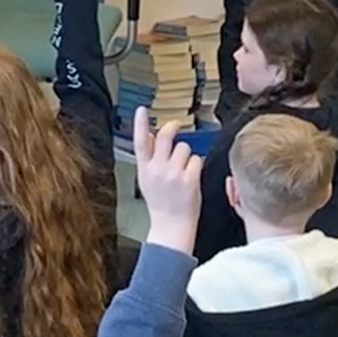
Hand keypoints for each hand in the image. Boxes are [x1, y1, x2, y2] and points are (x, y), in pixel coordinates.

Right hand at [132, 107, 201, 253]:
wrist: (171, 226)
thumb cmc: (161, 203)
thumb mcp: (147, 179)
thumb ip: (149, 158)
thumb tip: (150, 135)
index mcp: (145, 170)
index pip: (140, 142)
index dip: (140, 124)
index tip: (142, 110)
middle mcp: (157, 170)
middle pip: (165, 137)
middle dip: (172, 128)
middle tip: (176, 126)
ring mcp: (173, 175)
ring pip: (184, 148)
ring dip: (187, 155)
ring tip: (184, 170)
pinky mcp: (190, 180)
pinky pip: (197, 159)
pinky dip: (197, 166)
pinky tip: (192, 177)